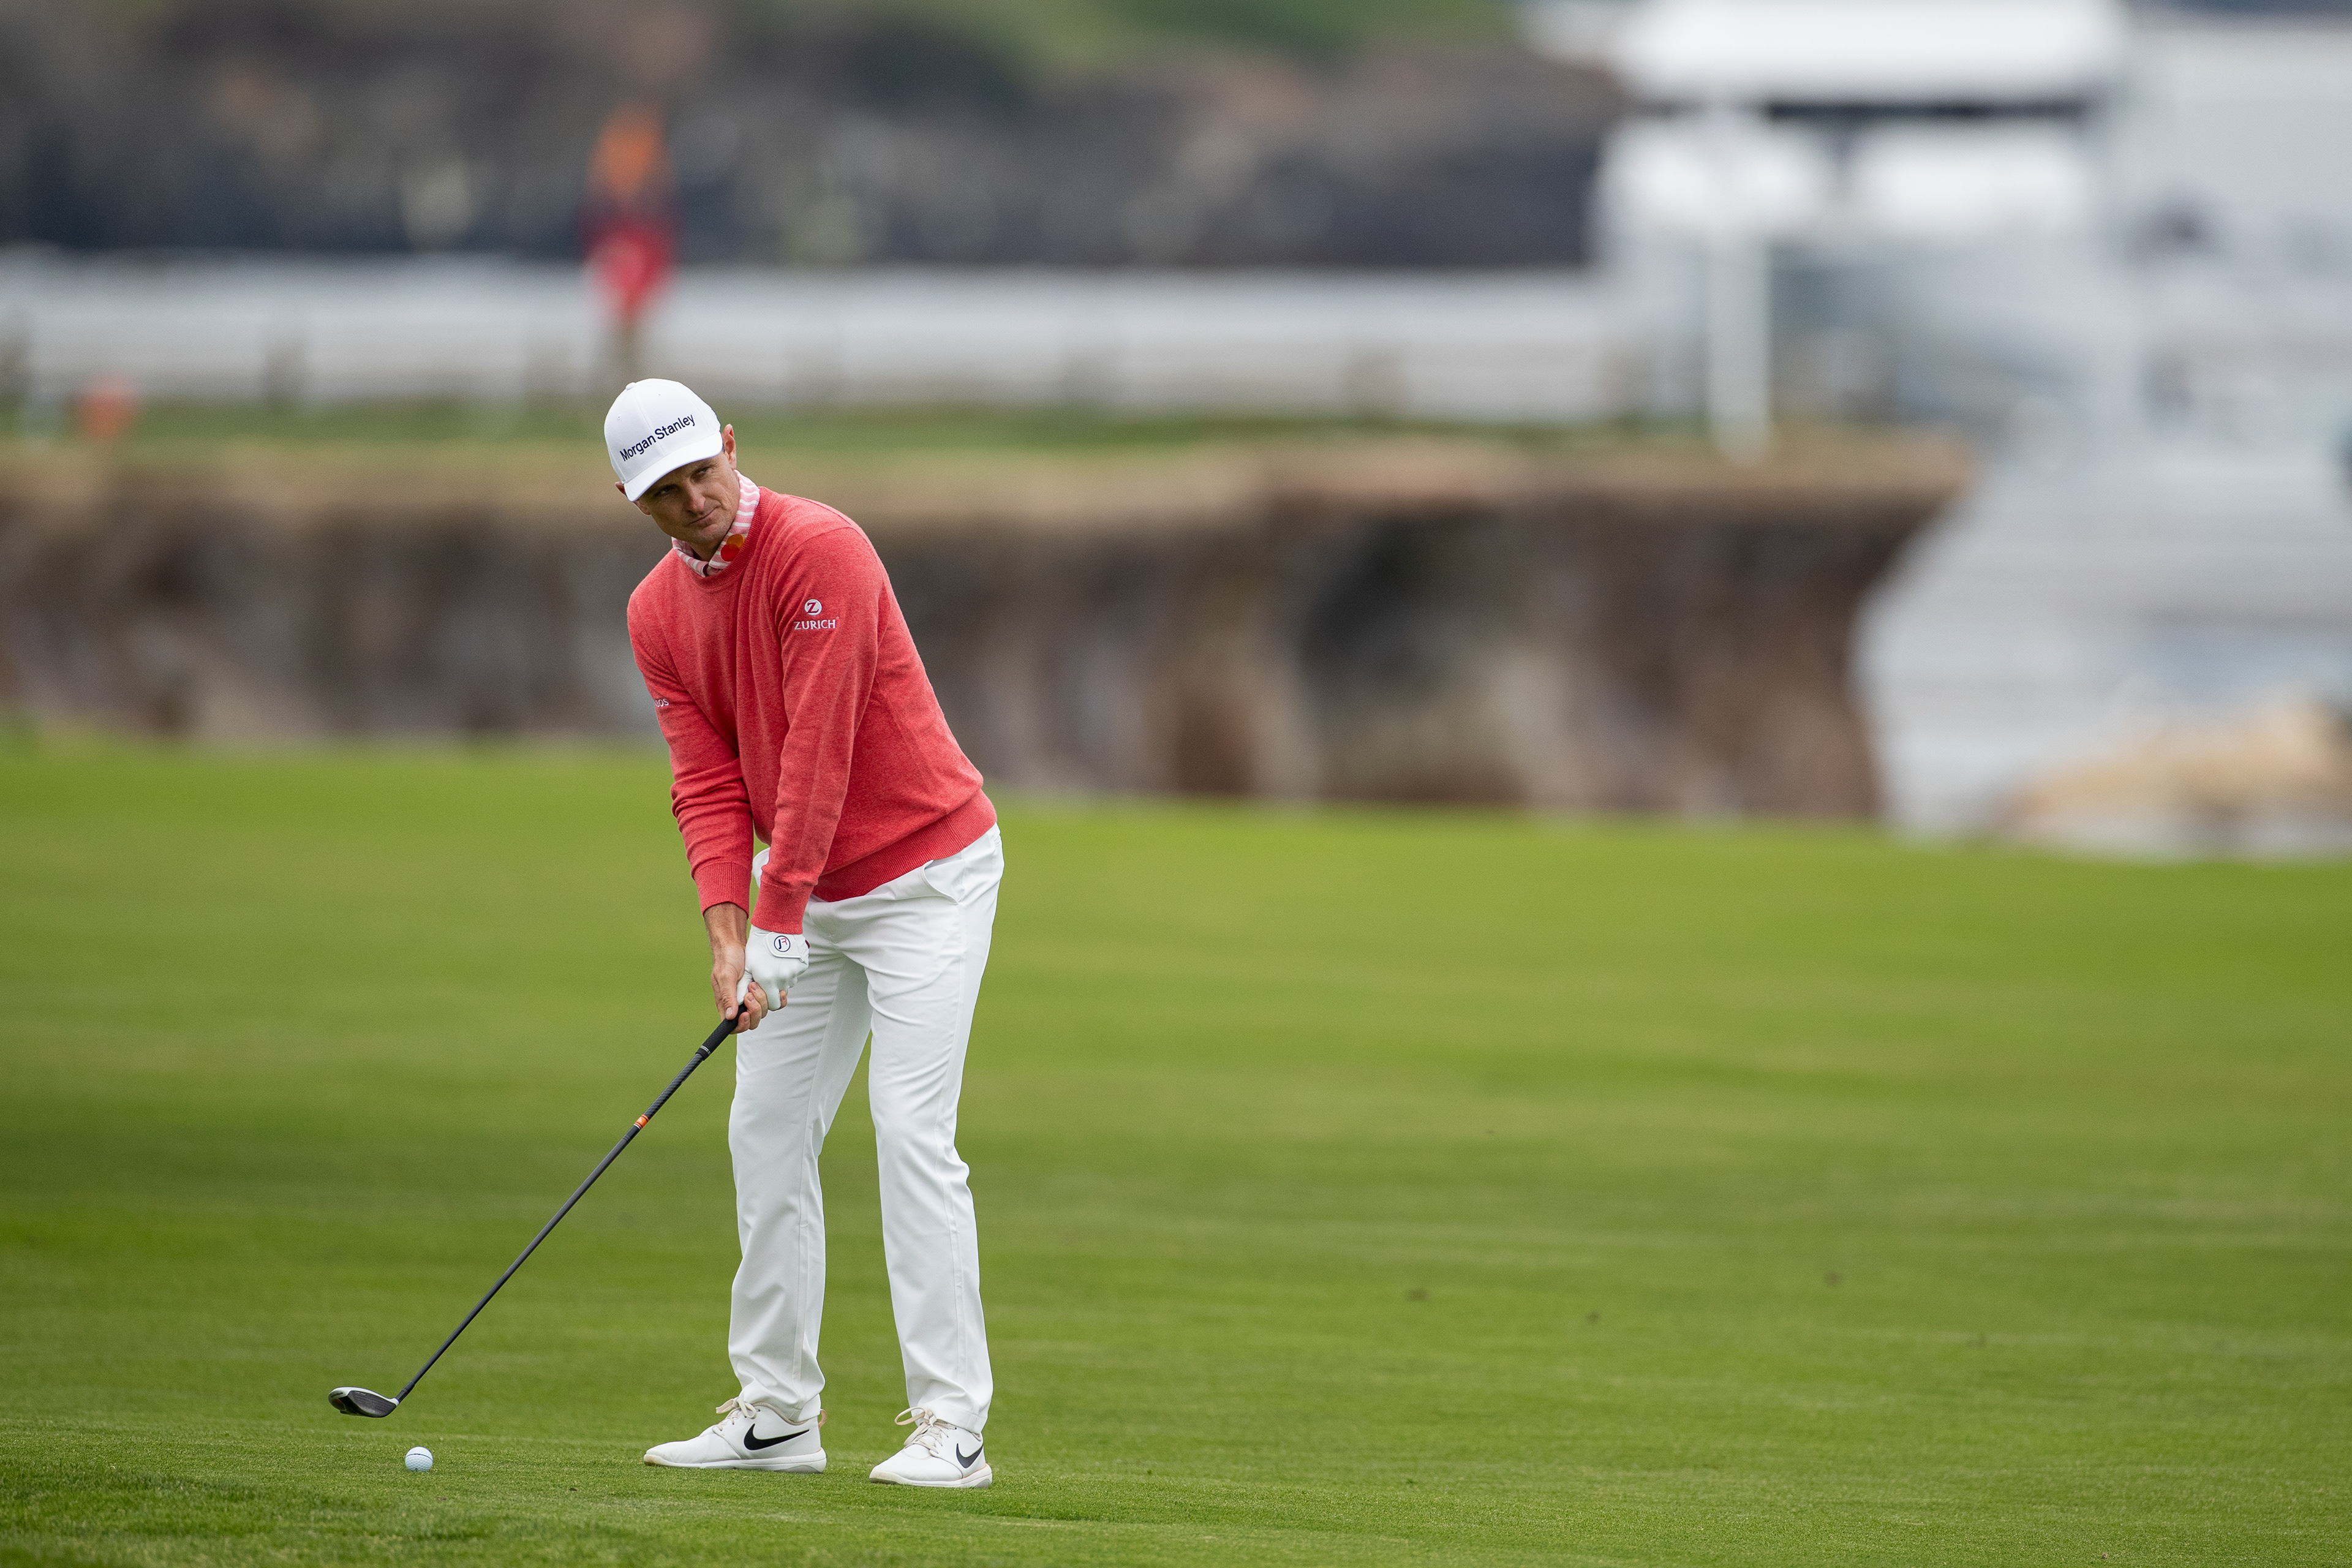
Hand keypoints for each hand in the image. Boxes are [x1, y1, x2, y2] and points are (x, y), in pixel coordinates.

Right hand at [704, 903, 768, 1033]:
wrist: (737, 946)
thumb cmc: (727, 959)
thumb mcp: (725, 976)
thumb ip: (727, 996)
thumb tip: (730, 1017)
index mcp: (727, 1005)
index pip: (734, 1027)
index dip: (742, 1025)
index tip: (746, 1013)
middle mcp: (740, 1004)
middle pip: (752, 1022)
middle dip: (755, 1010)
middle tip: (751, 992)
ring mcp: (753, 999)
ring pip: (763, 1012)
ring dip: (762, 1000)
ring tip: (755, 984)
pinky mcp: (763, 991)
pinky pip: (774, 1002)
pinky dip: (777, 998)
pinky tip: (776, 990)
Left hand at [745, 926, 810, 1007]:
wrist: (775, 926)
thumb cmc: (758, 946)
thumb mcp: (748, 967)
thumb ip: (744, 986)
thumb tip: (738, 1001)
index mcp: (768, 981)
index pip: (773, 1005)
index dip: (767, 1000)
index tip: (761, 989)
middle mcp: (783, 979)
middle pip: (781, 996)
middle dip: (774, 991)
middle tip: (768, 979)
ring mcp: (795, 972)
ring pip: (789, 983)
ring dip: (782, 979)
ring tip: (774, 965)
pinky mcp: (802, 965)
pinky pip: (796, 973)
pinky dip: (790, 970)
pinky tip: (782, 960)